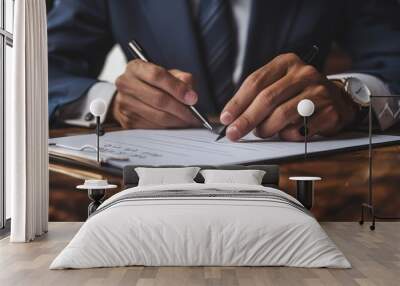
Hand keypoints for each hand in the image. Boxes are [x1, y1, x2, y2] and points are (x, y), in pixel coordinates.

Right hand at [112, 59, 200, 128]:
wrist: (133, 96)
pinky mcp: (127, 120)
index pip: (157, 76)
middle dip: (181, 109)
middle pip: (158, 99)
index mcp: (136, 68)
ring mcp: (124, 103)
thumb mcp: (169, 75)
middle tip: (195, 115)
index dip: (177, 88)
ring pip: (157, 116)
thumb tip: (190, 93)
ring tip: (189, 121)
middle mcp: (126, 84)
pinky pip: (153, 127)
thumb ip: (182, 79)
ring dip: (177, 121)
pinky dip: (168, 127)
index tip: (192, 98)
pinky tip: (177, 124)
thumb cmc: (154, 84)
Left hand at [220, 53, 358, 140]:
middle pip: (267, 99)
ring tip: (262, 133)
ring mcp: (319, 91)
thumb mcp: (278, 84)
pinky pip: (300, 129)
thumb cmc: (299, 94)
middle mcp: (304, 73)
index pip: (255, 82)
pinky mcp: (330, 111)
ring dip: (266, 129)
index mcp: (286, 62)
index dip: (238, 102)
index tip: (226, 118)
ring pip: (282, 115)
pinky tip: (287, 132)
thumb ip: (257, 96)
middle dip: (246, 119)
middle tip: (234, 133)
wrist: (338, 100)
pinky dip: (287, 135)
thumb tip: (231, 118)